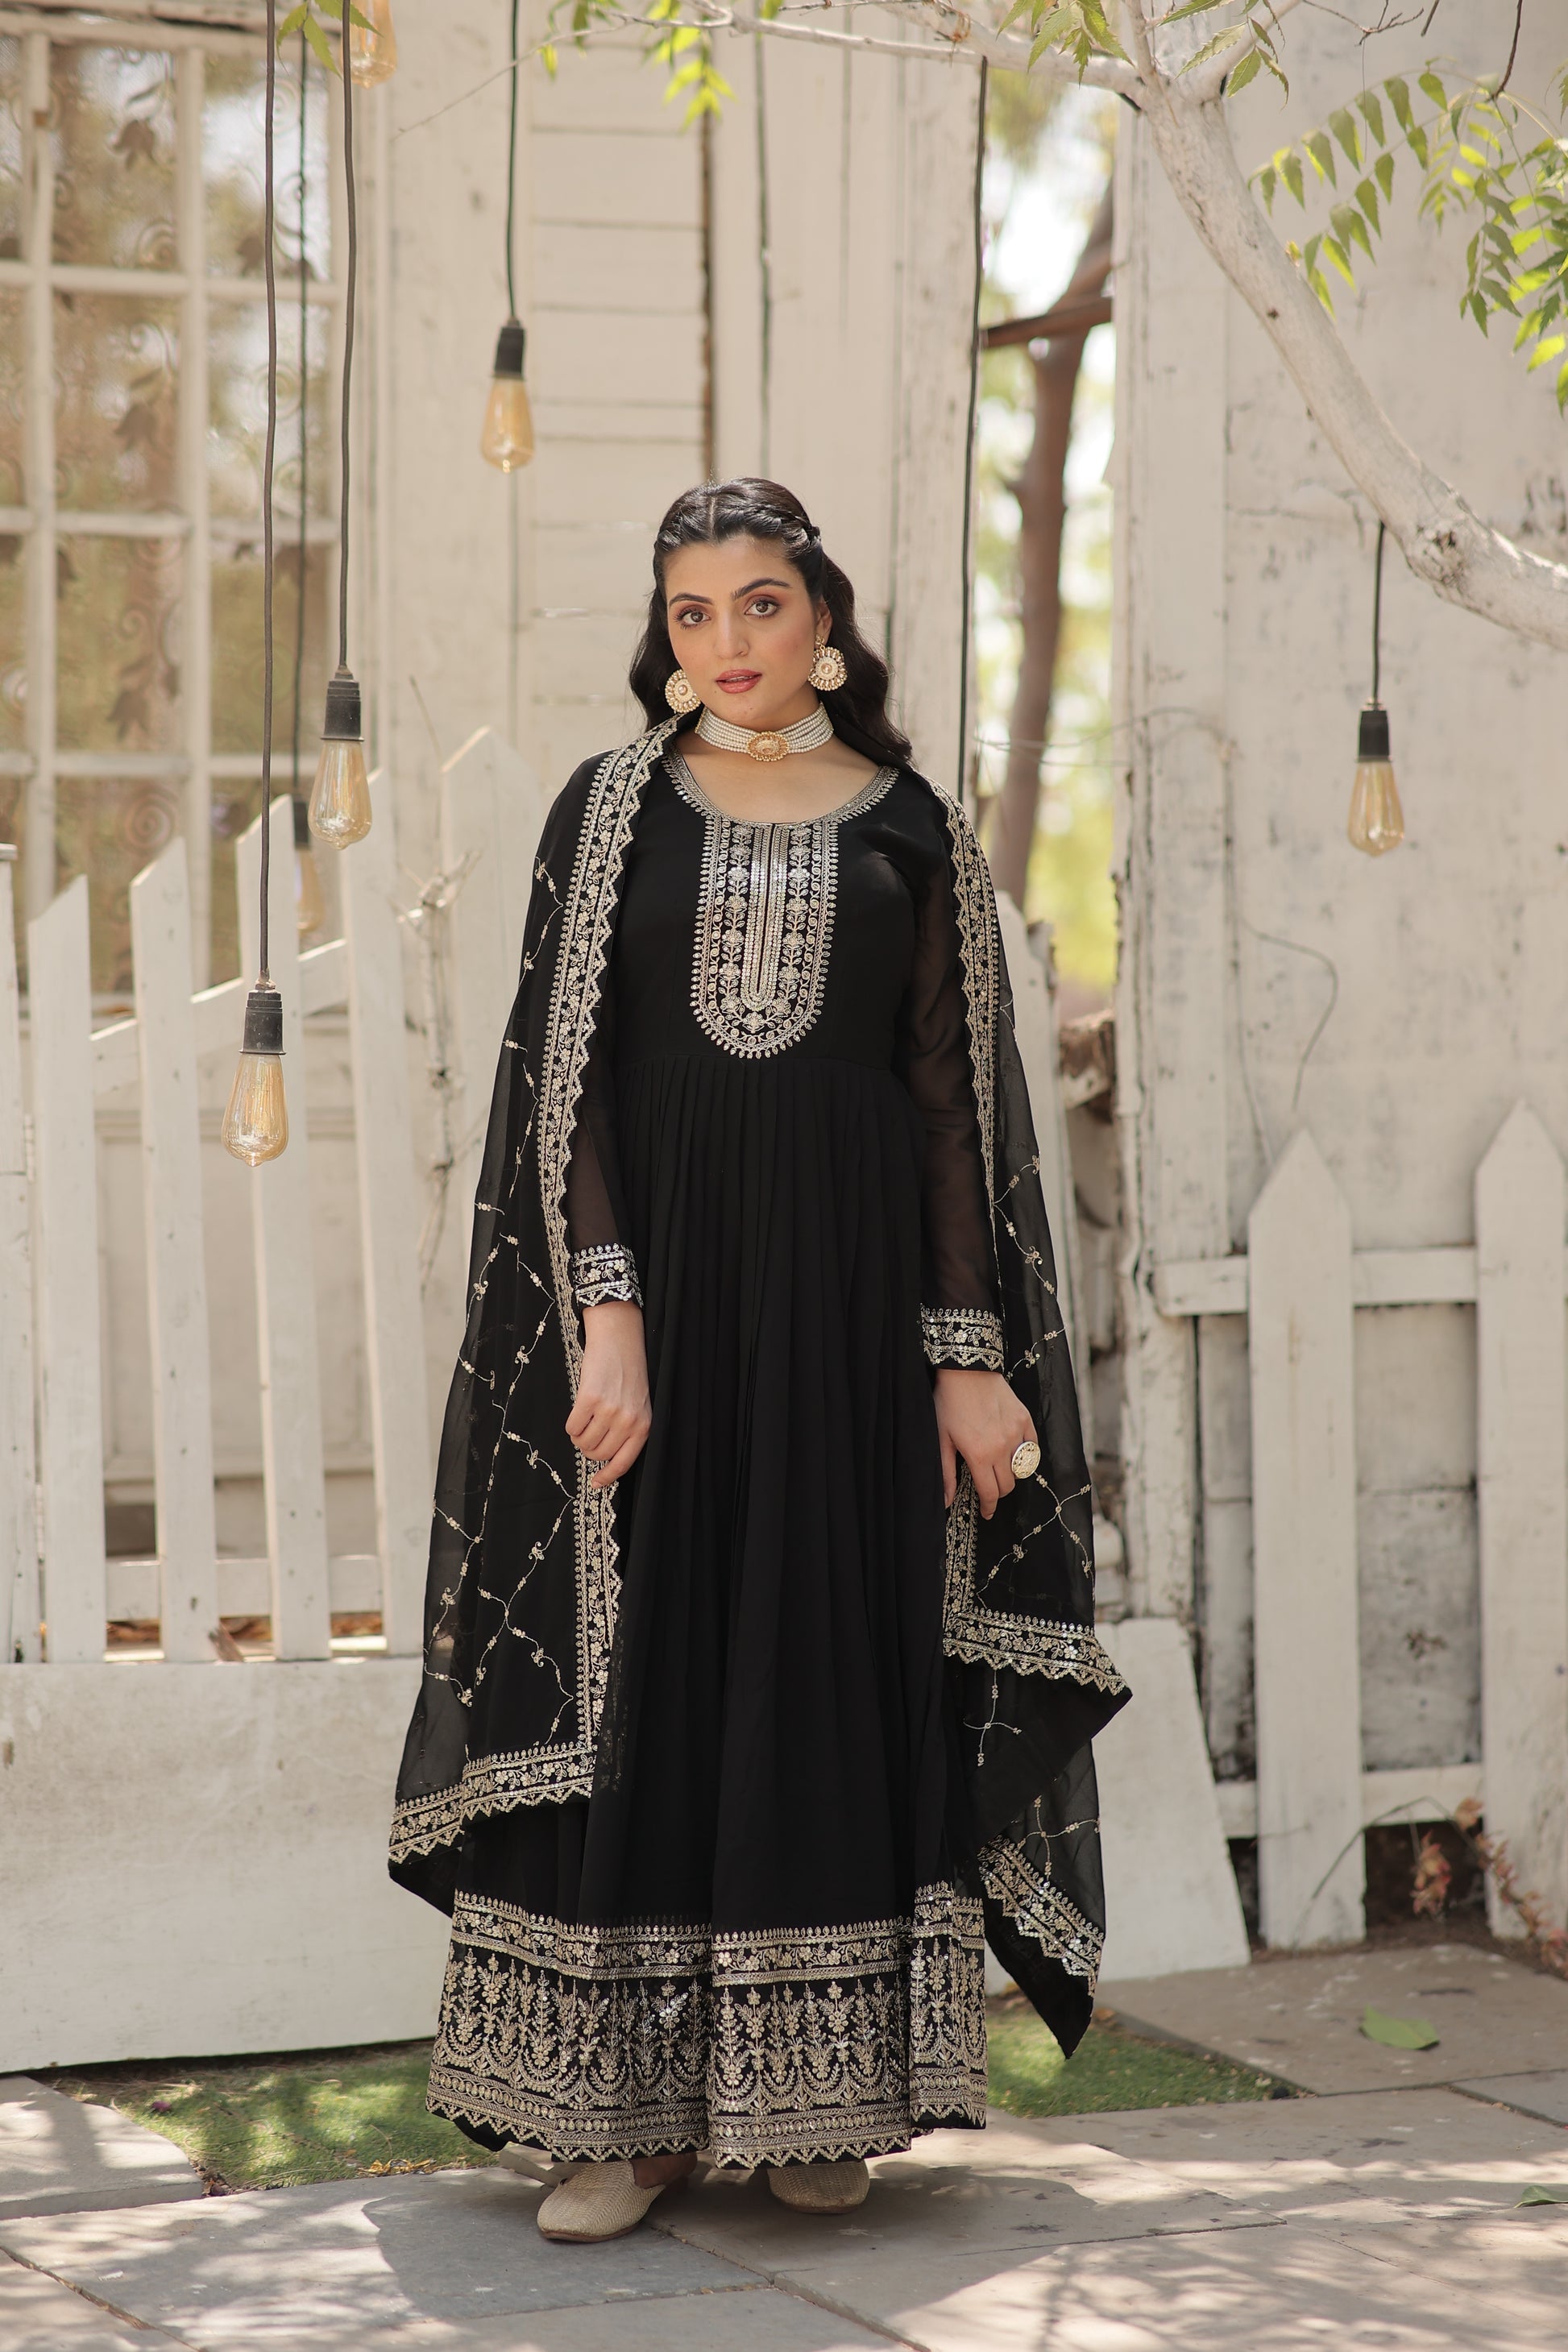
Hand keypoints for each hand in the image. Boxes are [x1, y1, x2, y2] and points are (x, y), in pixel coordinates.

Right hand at [565, 1301, 651, 1490]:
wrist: (620, 1340)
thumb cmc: (629, 1375)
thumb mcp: (639, 1406)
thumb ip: (628, 1432)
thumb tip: (605, 1462)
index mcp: (644, 1426)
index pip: (624, 1463)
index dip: (607, 1477)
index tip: (596, 1484)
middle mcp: (628, 1422)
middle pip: (598, 1454)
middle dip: (589, 1448)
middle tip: (590, 1432)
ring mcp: (609, 1411)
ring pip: (583, 1443)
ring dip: (579, 1435)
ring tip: (586, 1418)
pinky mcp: (589, 1399)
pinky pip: (572, 1427)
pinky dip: (571, 1424)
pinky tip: (580, 1409)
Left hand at [933, 1367, 1036, 1518]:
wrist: (966, 1369)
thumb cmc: (949, 1403)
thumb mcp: (942, 1439)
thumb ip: (946, 1473)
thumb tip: (946, 1502)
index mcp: (980, 1456)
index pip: (991, 1493)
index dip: (989, 1507)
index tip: (987, 1512)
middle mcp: (1002, 1448)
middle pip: (1008, 1485)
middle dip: (998, 1492)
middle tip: (989, 1488)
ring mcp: (1016, 1434)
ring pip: (1022, 1468)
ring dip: (1011, 1474)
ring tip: (999, 1469)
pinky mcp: (1025, 1420)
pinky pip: (1031, 1447)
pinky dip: (1024, 1454)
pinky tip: (1012, 1450)